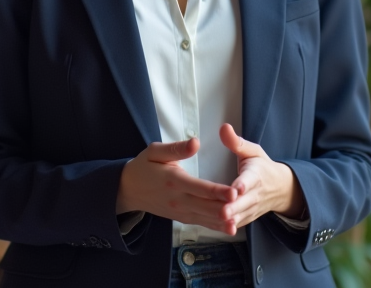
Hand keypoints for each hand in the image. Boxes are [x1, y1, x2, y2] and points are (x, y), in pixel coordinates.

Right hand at [116, 138, 237, 233]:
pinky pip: (200, 222)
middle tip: (242, 208)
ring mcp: (179, 211)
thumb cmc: (143, 167)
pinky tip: (228, 227)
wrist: (128, 189)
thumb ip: (176, 148)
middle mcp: (178, 199)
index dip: (217, 191)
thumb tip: (196, 143)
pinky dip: (214, 226)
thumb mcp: (154, 151)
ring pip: (204, 217)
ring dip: (221, 221)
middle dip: (224, 208)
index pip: (200, 187)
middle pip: (205, 205)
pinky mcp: (180, 217)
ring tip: (237, 222)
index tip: (234, 191)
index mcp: (174, 180)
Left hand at [218, 123, 306, 230]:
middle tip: (222, 211)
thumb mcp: (252, 151)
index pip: (250, 180)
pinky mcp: (248, 217)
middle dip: (234, 207)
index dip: (243, 184)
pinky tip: (218, 228)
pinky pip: (239, 223)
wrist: (280, 188)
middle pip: (244, 202)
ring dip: (231, 219)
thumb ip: (236, 142)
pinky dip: (230, 227)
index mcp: (256, 174)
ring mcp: (253, 208)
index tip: (236, 188)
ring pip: (241, 215)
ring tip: (219, 220)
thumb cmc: (261, 166)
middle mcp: (256, 193)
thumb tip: (223, 127)